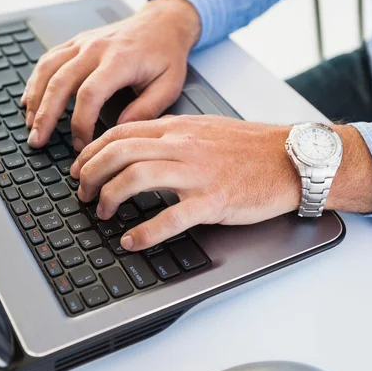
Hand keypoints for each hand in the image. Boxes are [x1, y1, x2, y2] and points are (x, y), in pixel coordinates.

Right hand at [22, 0, 200, 150]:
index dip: (81, 123)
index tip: (81, 144)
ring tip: (31, 125)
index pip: (90, 94)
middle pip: (60, 82)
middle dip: (46, 115)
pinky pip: (48, 60)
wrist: (162, 22)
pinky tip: (30, 99)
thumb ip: (147, 109)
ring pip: (48, 70)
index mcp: (120, 60)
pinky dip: (36, 81)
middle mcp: (96, 48)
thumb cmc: (166, 55)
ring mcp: (83, 43)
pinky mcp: (76, 42)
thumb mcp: (169, 86)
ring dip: (35, 99)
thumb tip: (120, 131)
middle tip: (39, 141)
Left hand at [70, 116, 299, 250]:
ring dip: (110, 197)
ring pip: (137, 177)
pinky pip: (171, 217)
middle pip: (120, 152)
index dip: (92, 152)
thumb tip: (139, 147)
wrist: (290, 160)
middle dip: (92, 174)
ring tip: (102, 214)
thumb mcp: (205, 130)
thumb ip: (172, 135)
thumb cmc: (250, 148)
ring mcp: (197, 173)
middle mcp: (183, 146)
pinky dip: (146, 232)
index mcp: (178, 129)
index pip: (121, 133)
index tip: (81, 168)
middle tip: (84, 193)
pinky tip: (132, 241)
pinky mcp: (213, 200)